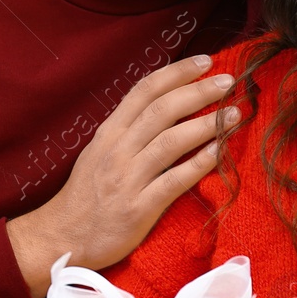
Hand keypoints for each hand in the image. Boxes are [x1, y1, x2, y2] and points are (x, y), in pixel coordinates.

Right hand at [6, 53, 238, 297]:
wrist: (62, 237)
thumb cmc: (85, 195)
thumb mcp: (99, 152)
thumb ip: (128, 130)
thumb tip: (164, 106)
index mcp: (109, 132)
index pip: (144, 91)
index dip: (177, 72)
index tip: (205, 61)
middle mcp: (118, 150)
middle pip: (162, 110)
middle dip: (199, 91)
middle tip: (228, 80)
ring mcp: (127, 179)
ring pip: (171, 141)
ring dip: (207, 124)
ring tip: (235, 114)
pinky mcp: (138, 209)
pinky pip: (173, 182)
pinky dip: (198, 164)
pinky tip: (219, 152)